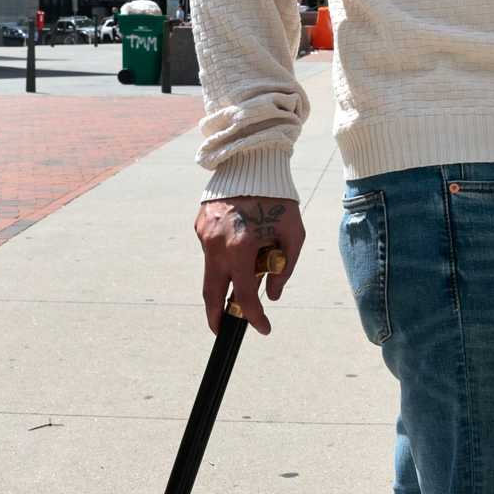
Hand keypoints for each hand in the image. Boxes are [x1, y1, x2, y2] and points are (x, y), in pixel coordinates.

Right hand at [194, 197, 304, 335]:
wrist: (252, 164)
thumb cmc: (279, 200)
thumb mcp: (294, 234)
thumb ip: (285, 268)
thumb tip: (271, 294)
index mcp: (240, 247)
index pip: (243, 295)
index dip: (254, 317)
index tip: (264, 328)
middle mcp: (216, 244)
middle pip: (211, 293)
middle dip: (215, 317)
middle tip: (222, 330)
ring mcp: (204, 235)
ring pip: (212, 269)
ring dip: (225, 278)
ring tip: (249, 263)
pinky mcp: (200, 225)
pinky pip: (210, 250)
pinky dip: (223, 255)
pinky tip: (240, 241)